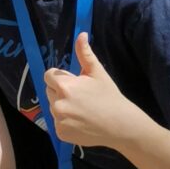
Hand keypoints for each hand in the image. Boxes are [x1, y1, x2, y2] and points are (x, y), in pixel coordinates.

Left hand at [44, 32, 133, 148]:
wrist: (120, 125)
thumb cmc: (108, 96)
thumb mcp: (97, 72)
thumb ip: (85, 53)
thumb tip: (81, 34)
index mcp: (64, 86)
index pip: (49, 75)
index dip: (61, 77)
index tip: (75, 82)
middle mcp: (57, 104)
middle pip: (50, 91)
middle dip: (61, 90)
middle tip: (81, 96)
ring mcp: (58, 121)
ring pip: (53, 107)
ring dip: (63, 105)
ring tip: (82, 109)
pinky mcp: (60, 134)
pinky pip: (57, 122)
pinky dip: (65, 121)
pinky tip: (81, 121)